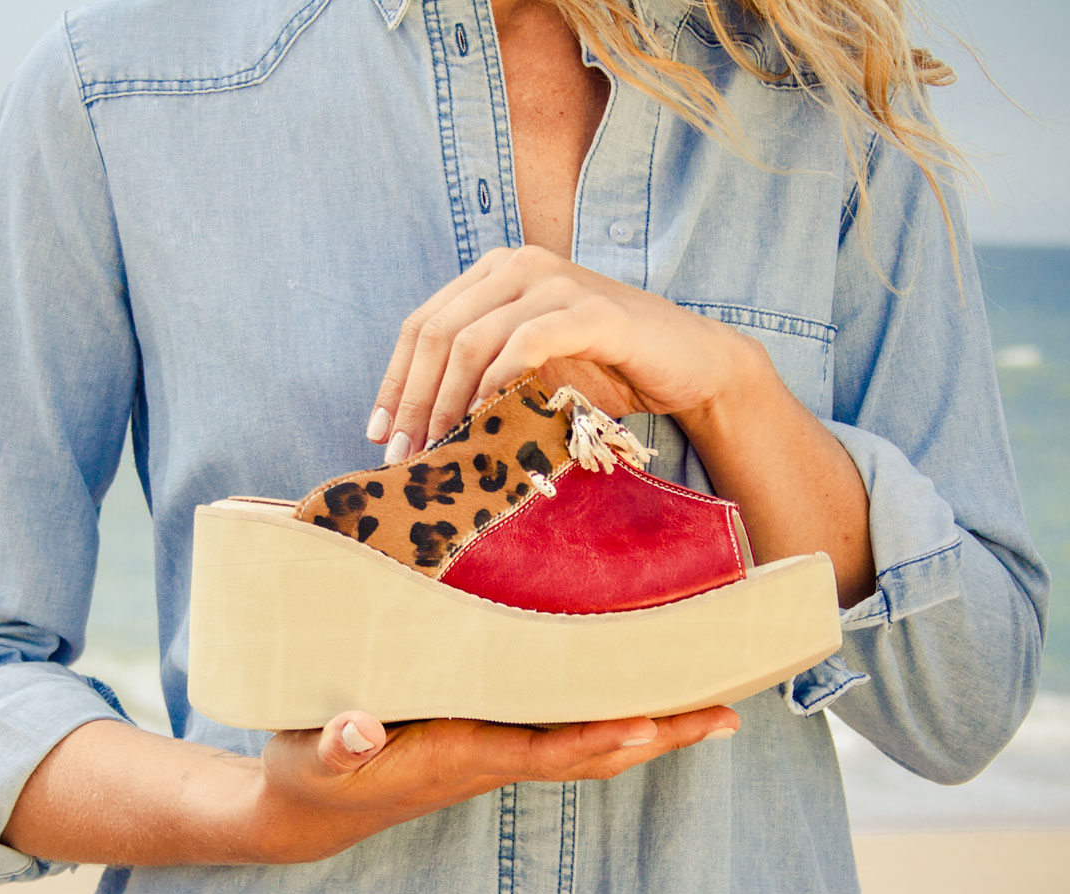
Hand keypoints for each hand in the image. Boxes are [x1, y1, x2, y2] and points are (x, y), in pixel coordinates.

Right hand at [253, 707, 740, 862]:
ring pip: (587, 742)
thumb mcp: (313, 756)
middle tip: (726, 713)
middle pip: (590, 750)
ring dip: (650, 728)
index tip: (650, 723)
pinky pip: (565, 731)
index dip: (596, 738)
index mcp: (458, 755)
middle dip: (657, 734)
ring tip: (710, 706)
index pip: (542, 749)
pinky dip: (612, 716)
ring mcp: (495, 751)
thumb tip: (358, 727)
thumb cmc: (313, 775)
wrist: (311, 811)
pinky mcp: (489, 740)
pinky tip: (638, 696)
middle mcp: (492, 755)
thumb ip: (337, 741)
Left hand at [368, 245, 759, 460]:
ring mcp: (557, 282)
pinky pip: (527, 343)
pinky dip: (497, 383)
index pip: (423, 324)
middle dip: (413, 399)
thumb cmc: (606, 370)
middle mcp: (519, 264)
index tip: (378, 433)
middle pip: (438, 332)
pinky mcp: (594, 312)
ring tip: (439, 448)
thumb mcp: (529, 369)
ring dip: (447, 402)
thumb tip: (415, 427)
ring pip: (473, 339)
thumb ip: (479, 376)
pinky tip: (485, 420)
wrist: (692, 364)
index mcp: (495, 272)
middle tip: (402, 454)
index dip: (394, 381)